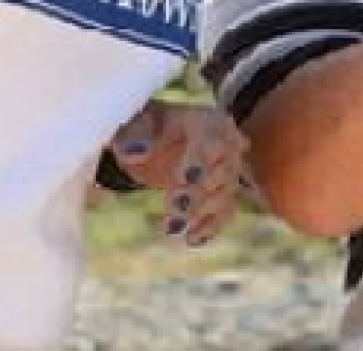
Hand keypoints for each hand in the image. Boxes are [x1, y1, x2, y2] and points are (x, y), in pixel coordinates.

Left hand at [111, 101, 246, 245]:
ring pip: (227, 193)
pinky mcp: (221, 194)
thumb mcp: (136, 127)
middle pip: (224, 170)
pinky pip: (226, 212)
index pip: (212, 140)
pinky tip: (190, 240)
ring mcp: (227, 170)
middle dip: (199, 192)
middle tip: (173, 207)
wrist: (157, 139)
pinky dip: (211, 227)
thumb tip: (135, 154)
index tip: (182, 178)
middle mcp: (226, 144)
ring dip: (202, 213)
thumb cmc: (148, 129)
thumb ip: (134, 138)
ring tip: (170, 228)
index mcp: (208, 122)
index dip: (200, 160)